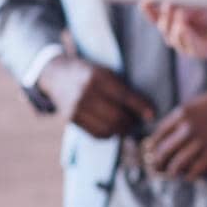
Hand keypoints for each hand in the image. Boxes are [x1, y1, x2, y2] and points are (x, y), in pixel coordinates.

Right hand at [37, 55, 154, 139]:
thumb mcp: (104, 71)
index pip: (124, 96)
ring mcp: (76, 108)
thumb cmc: (87, 72)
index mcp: (97, 77)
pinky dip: (109, 134)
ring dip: (121, 130)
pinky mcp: (71, 119)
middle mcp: (85, 93)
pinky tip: (112, 129)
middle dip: (131, 122)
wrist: (55, 74)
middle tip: (137, 121)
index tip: (152, 115)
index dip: (141, 108)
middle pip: (117, 117)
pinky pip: (96, 134)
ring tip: (126, 126)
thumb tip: (145, 109)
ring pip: (108, 128)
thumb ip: (121, 88)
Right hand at [140, 0, 206, 73]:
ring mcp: (183, 44)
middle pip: (161, 24)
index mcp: (173, 21)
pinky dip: (182, 32)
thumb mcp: (200, 5)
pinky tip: (182, 24)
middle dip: (163, 12)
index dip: (147, 7)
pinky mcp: (194, 52)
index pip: (154, 15)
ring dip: (173, 21)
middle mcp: (174, 34)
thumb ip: (186, 3)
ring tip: (178, 10)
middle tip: (167, 0)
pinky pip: (183, 42)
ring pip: (170, 34)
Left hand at [144, 86, 206, 179]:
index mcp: (181, 114)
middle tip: (156, 167)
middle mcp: (189, 128)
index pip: (159, 135)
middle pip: (164, 151)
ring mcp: (202, 142)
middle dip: (158, 162)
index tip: (150, 153)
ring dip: (172, 171)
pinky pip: (196, 170)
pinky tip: (188, 175)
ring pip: (178, 164)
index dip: (152, 147)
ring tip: (171, 173)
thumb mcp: (192, 106)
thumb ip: (177, 120)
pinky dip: (190, 175)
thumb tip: (162, 139)